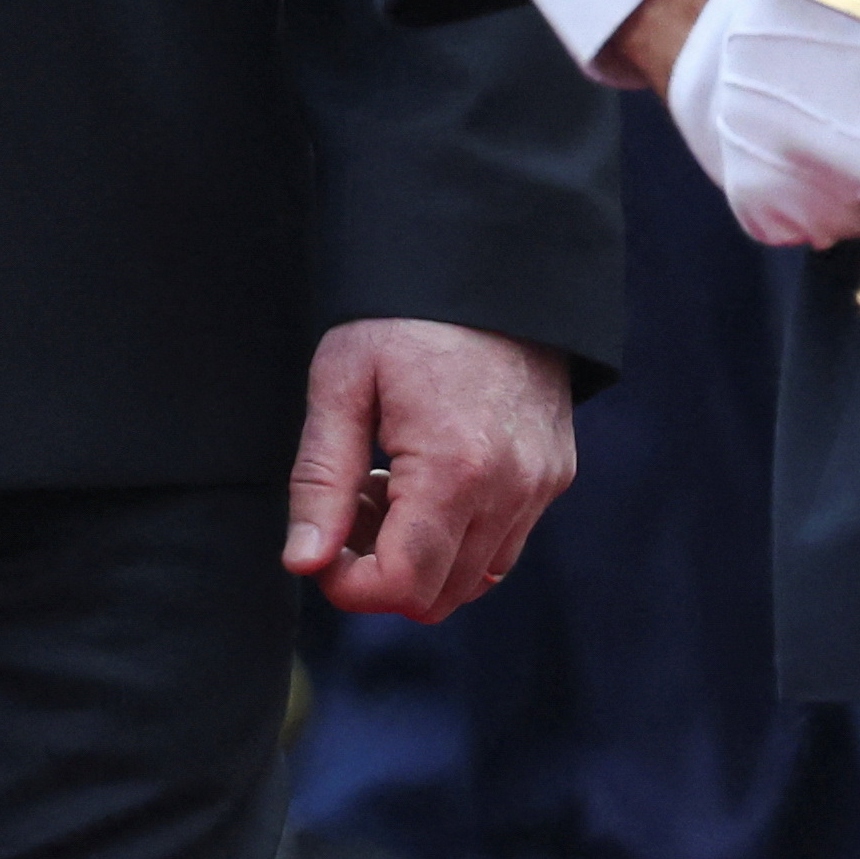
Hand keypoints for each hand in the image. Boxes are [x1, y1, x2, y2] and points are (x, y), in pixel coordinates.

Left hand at [281, 318, 577, 622]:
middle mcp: (509, 489)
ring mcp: (540, 485)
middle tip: (353, 504)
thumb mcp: (342, 382)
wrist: (493, 262)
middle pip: (438, 595)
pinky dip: (460, 537)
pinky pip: (503, 545)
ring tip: (391, 485)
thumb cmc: (406, 315)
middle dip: (381, 571)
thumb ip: (321, 480)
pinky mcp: (554, 475)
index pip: (402, 585)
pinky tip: (430, 478)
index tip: (321, 549)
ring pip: (473, 580)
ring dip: (422, 557)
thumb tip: (304, 562)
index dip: (349, 587)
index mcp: (453, 469)